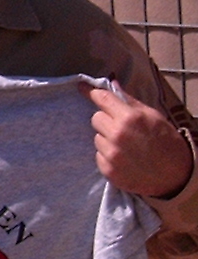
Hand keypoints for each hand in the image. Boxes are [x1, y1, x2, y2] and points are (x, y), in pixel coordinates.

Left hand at [81, 80, 192, 197]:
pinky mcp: (108, 170)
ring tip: (126, 146)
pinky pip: (99, 155)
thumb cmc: (167, 142)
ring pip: (97, 137)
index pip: (102, 99)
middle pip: (96, 118)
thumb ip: (130, 101)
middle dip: (106, 120)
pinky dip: (108, 156)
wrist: (176, 176)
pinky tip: (124, 158)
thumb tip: (112, 83)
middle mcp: (117, 135)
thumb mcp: (153, 116)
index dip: (92, 92)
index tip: (82, 87)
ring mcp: (111, 154)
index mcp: (129, 118)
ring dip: (107, 139)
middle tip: (122, 127)